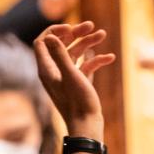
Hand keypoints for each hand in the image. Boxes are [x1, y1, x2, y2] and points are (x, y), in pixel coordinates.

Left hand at [33, 22, 116, 137]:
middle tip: (92, 25)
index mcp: (47, 70)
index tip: (71, 28)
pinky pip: (86, 66)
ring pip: (76, 54)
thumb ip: (60, 55)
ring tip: (102, 34)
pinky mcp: (80, 84)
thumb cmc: (78, 104)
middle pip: (62, 45)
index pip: (43, 42)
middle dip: (76, 34)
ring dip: (88, 44)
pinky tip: (109, 57)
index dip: (55, 31)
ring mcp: (68, 78)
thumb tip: (49, 36)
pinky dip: (96, 60)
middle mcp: (55, 72)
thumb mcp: (70, 76)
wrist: (87, 128)